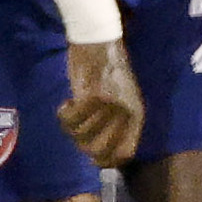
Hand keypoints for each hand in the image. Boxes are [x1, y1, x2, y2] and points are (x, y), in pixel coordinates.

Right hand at [60, 38, 142, 166]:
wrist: (100, 40)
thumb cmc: (110, 67)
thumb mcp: (125, 96)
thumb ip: (119, 121)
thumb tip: (100, 149)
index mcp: (137, 115)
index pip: (124, 154)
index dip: (106, 161)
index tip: (93, 158)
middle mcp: (124, 114)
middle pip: (98, 150)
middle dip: (83, 146)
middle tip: (77, 132)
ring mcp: (108, 106)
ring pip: (81, 136)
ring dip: (71, 128)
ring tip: (71, 112)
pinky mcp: (90, 97)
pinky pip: (70, 120)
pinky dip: (64, 115)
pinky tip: (65, 104)